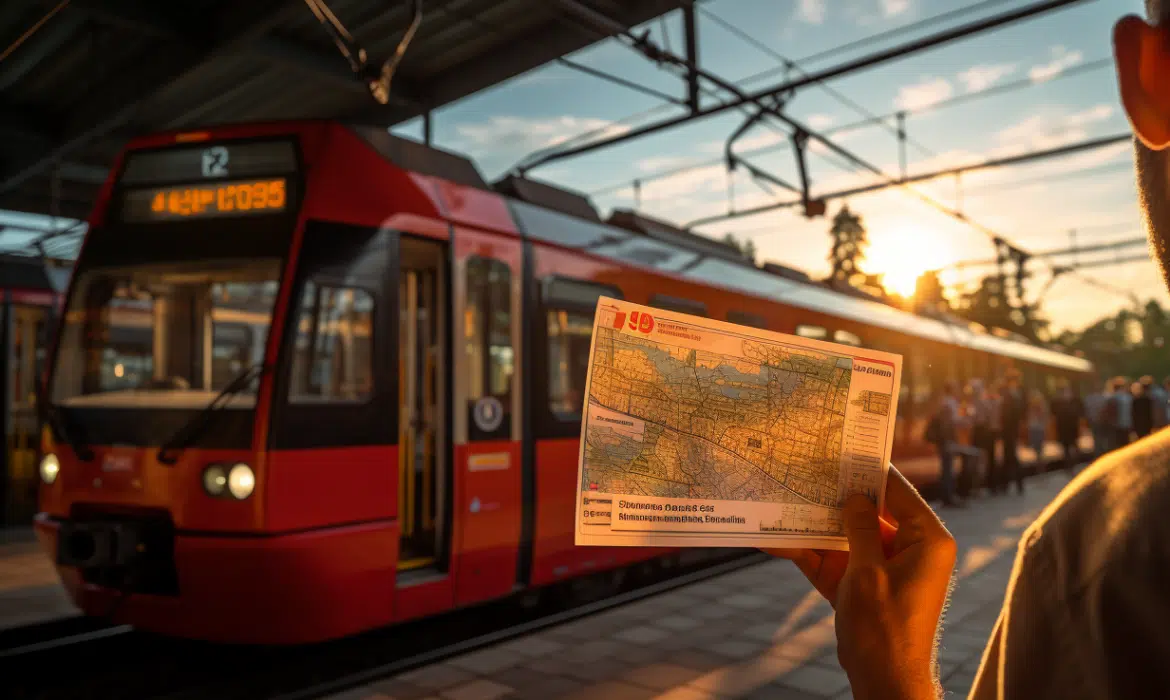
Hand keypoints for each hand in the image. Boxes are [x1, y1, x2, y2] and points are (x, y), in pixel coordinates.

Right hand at [765, 466, 956, 699]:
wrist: (883, 683)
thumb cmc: (884, 628)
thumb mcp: (867, 571)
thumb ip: (860, 528)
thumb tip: (853, 496)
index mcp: (926, 541)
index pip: (898, 492)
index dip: (869, 470)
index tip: (842, 448)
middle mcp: (908, 550)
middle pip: (869, 511)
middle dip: (834, 496)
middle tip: (805, 469)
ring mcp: (883, 569)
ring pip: (846, 535)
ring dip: (814, 524)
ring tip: (781, 497)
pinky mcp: (861, 587)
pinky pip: (834, 561)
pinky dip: (807, 553)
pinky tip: (772, 539)